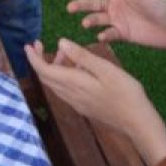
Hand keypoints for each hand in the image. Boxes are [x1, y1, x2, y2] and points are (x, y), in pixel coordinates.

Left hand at [24, 39, 165, 165]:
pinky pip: (65, 90)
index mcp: (73, 83)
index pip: (44, 70)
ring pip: (56, 84)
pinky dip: (63, 76)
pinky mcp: (84, 107)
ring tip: (65, 53)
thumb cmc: (125, 92)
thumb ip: (81, 56)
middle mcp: (70, 95)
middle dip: (40, 60)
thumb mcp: (105, 69)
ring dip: (53, 67)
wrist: (137, 122)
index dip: (33, 57)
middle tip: (41, 44)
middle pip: (46, 78)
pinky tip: (78, 69)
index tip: (28, 45)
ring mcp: (77, 103)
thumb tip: (59, 43)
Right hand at [63, 0, 165, 50]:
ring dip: (89, 20)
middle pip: (91, 2)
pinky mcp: (122, 34)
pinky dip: (103, 35)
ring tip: (85, 23)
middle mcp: (114, 4)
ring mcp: (117, 19)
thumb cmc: (158, 4)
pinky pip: (108, 34)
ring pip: (96, 19)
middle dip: (79, 4)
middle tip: (69, 8)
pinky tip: (102, 36)